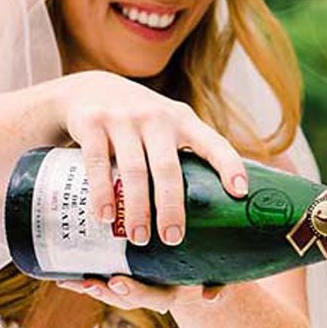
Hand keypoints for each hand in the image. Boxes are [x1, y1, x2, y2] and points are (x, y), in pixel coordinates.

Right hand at [54, 69, 247, 244]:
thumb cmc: (136, 119)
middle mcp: (156, 117)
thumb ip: (181, 154)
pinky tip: (106, 216)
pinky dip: (102, 193)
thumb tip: (204, 209)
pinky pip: (98, 163)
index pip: (213, 143)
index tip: (239, 194)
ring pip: (134, 170)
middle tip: (172, 239)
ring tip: (139, 237)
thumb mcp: (164, 125)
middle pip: (168, 168)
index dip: (229, 167)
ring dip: (136, 208)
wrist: (87, 88)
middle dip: (171, 207)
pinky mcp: (92, 122)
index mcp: (182, 120)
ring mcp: (122, 118)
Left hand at [56, 275, 224, 311]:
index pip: (151, 296)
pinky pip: (102, 281)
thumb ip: (217, 286)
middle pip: (124, 298)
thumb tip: (211, 298)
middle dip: (105, 292)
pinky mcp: (125, 277)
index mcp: (171, 294)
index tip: (117, 282)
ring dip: (88, 287)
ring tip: (68, 282)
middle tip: (88, 283)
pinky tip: (61, 275)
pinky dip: (83, 278)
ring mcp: (137, 287)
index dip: (133, 291)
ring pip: (110, 292)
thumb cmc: (210, 273)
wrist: (201, 279)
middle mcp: (151, 294)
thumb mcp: (218, 278)